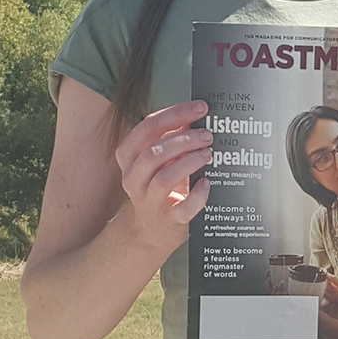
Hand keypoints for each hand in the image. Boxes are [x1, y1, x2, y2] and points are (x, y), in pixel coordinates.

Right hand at [112, 100, 212, 253]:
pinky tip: (206, 184)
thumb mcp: (161, 160)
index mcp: (129, 157)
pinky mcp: (167, 220)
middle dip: (183, 139)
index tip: (200, 107)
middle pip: (154, 152)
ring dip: (189, 161)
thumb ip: (173, 137)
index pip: (148, 127)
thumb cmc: (160, 187)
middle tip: (207, 135)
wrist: (152, 231)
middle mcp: (133, 179)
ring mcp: (149, 201)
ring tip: (208, 154)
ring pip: (165, 177)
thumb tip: (196, 114)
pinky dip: (197, 195)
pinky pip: (183, 208)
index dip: (175, 114)